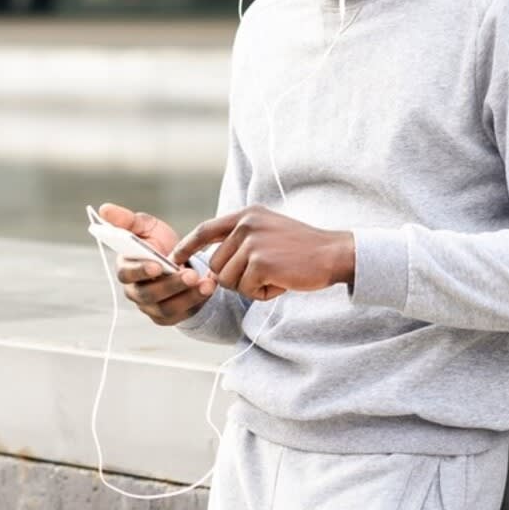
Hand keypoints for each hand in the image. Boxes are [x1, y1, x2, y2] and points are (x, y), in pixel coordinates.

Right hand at [98, 202, 215, 325]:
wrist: (181, 261)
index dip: (141, 270)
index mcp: (126, 268)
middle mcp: (134, 291)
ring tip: (206, 283)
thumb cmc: (159, 244)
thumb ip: (127, 220)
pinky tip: (208, 289)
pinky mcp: (167, 317)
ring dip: (187, 296)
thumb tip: (104, 209)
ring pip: (166, 307)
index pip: (127, 273)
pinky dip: (196, 303)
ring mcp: (150, 307)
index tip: (157, 264)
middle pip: (148, 294)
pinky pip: (180, 315)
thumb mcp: (147, 227)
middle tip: (191, 274)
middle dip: (171, 285)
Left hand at [171, 205, 353, 301]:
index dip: (188, 246)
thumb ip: (240, 242)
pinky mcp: (261, 262)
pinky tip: (282, 282)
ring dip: (250, 287)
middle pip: (216, 264)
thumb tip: (211, 268)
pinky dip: (263, 294)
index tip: (175, 259)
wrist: (334, 253)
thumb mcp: (268, 232)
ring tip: (276, 276)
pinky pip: (247, 289)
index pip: (206, 229)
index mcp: (247, 215)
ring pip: (229, 280)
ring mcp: (253, 242)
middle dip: (235, 279)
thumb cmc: (302, 249)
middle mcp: (246, 224)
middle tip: (264, 275)